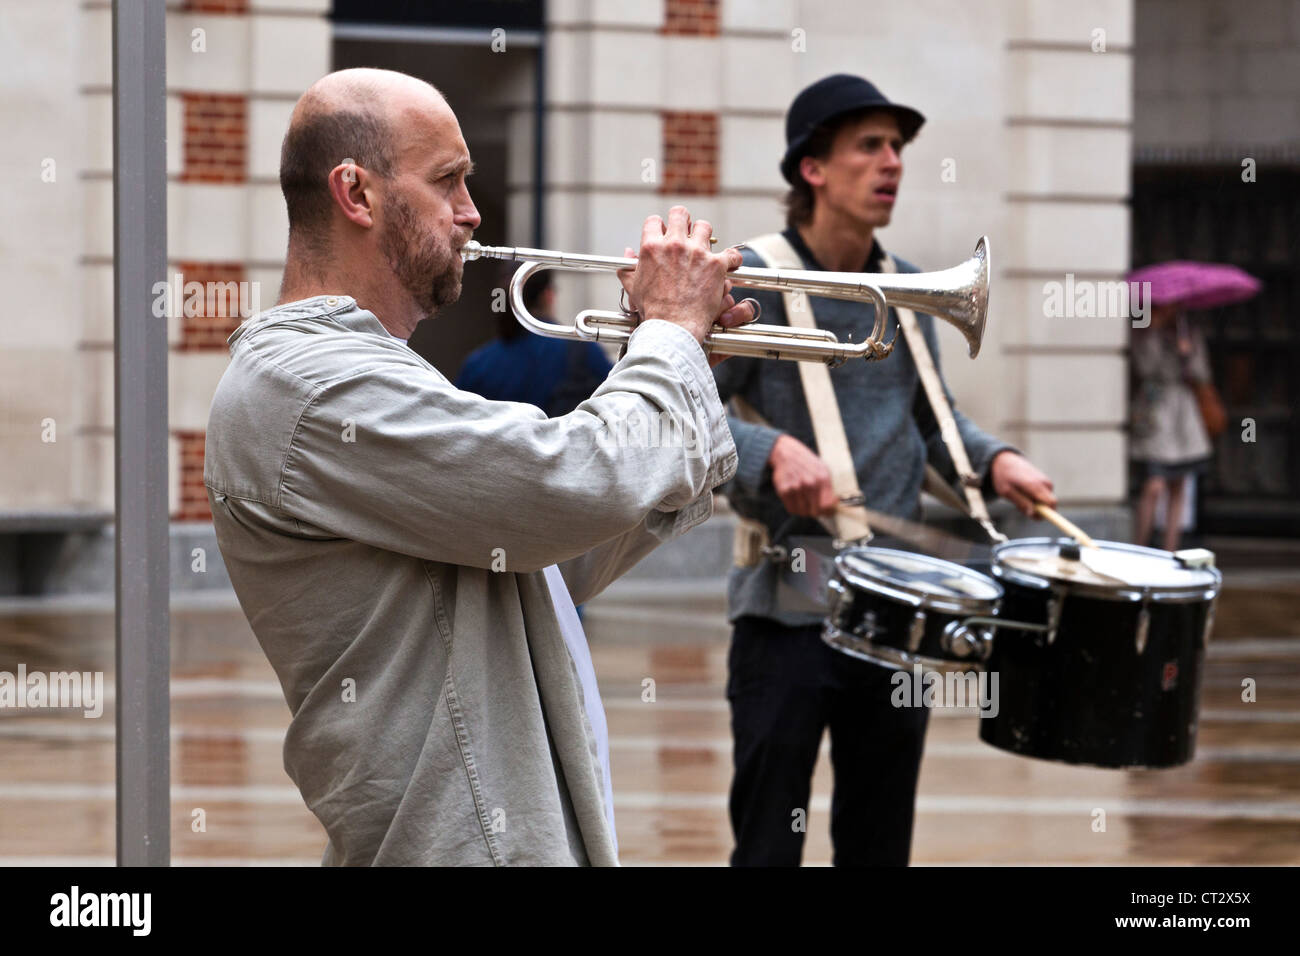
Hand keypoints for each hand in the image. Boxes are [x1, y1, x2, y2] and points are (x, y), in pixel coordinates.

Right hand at [620, 206, 756, 364]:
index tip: (664, 234)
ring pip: (705, 227)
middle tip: (687, 231)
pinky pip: (731, 253)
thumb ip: (629, 267)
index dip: (660, 227)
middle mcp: (674, 245)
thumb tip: (627, 254)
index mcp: (652, 247)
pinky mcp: (716, 265)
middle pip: (680, 214)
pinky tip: (730, 264)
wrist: (673, 327)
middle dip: (684, 221)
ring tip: (705, 248)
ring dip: (705, 236)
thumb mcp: (634, 287)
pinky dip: (732, 259)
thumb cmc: (653, 311)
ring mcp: (697, 253)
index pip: (654, 221)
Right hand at [769, 434, 838, 516]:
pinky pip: (792, 509)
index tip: (828, 512)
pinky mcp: (784, 491)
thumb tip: (834, 504)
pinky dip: (795, 508)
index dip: (828, 511)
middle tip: (815, 508)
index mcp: (822, 478)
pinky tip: (797, 500)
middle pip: (815, 511)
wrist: (786, 453)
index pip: (827, 505)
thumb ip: (829, 486)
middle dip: (816, 512)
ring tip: (805, 501)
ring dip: (805, 510)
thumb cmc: (806, 462)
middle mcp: (809, 483)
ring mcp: (795, 487)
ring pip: (803, 512)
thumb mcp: (823, 468)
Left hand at [989, 450, 1055, 516]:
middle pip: (1051, 504)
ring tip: (1020, 496)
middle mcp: (1044, 482)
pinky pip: (1045, 495)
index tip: (1039, 518)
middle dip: (1039, 510)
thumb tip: (1033, 514)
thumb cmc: (1004, 477)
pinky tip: (1024, 492)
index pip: (1051, 503)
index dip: (1048, 514)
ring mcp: (1046, 481)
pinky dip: (1036, 497)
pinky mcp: (1046, 481)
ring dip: (1036, 503)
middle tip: (1022, 507)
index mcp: (1034, 485)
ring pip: (1047, 500)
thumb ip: (1021, 503)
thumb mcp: (1006, 492)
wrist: (1006, 460)